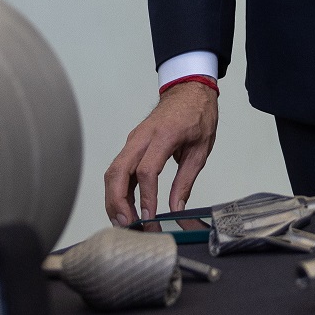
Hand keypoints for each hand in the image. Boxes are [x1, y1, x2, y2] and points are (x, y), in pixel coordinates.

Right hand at [103, 82, 218, 225]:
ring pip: (113, 171)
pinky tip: (125, 208)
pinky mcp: (132, 144)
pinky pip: (118, 168)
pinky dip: (117, 189)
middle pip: (119, 171)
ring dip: (113, 198)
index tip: (150, 217)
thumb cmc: (197, 114)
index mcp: (163, 135)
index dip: (146, 197)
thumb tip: (177, 208)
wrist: (189, 89)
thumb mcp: (201, 148)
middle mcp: (142, 137)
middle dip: (118, 201)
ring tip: (123, 222)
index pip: (146, 170)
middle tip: (127, 225)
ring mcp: (134, 139)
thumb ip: (186, 180)